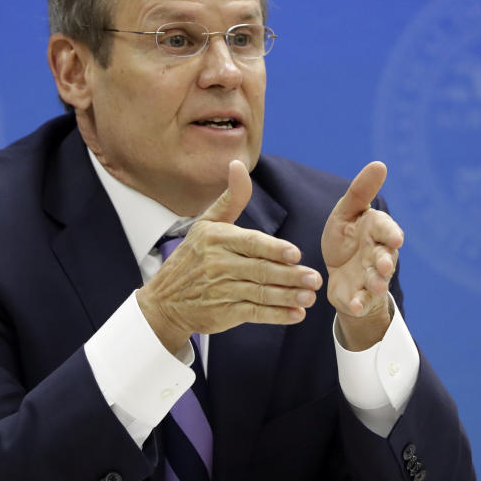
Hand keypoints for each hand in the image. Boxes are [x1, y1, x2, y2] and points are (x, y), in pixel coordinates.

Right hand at [136, 160, 322, 353]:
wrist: (164, 301)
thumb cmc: (191, 258)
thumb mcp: (206, 224)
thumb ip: (231, 198)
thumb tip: (238, 165)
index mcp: (216, 239)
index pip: (250, 243)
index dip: (274, 249)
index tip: (296, 254)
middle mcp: (217, 264)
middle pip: (260, 269)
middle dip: (290, 275)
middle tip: (315, 278)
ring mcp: (220, 290)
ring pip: (260, 292)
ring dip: (288, 296)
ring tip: (310, 297)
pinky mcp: (223, 313)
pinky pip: (254, 313)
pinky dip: (276, 315)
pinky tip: (295, 314)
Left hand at [321, 162, 403, 348]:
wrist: (340, 273)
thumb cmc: (346, 237)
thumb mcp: (347, 212)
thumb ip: (360, 192)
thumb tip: (379, 164)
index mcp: (375, 232)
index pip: (386, 230)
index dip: (390, 234)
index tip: (395, 238)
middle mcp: (378, 255)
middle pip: (385, 258)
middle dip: (385, 261)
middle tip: (384, 264)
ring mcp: (370, 278)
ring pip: (376, 281)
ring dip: (376, 284)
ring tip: (375, 286)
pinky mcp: (358, 296)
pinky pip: (360, 301)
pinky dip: (358, 304)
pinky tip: (352, 306)